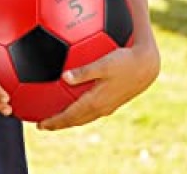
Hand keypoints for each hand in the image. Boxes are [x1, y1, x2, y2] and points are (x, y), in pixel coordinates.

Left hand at [38, 40, 159, 130]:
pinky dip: (80, 112)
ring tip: (57, 117)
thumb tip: (64, 77)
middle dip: (59, 124)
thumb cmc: (124, 61)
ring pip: (84, 117)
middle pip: (76, 121)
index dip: (55, 122)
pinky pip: (92, 111)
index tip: (40, 125)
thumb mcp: (103, 64)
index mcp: (96, 101)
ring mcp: (108, 106)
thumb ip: (84, 71)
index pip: (70, 117)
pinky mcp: (113, 101)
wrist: (147, 66)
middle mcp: (101, 108)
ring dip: (69, 119)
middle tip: (43, 125)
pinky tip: (77, 102)